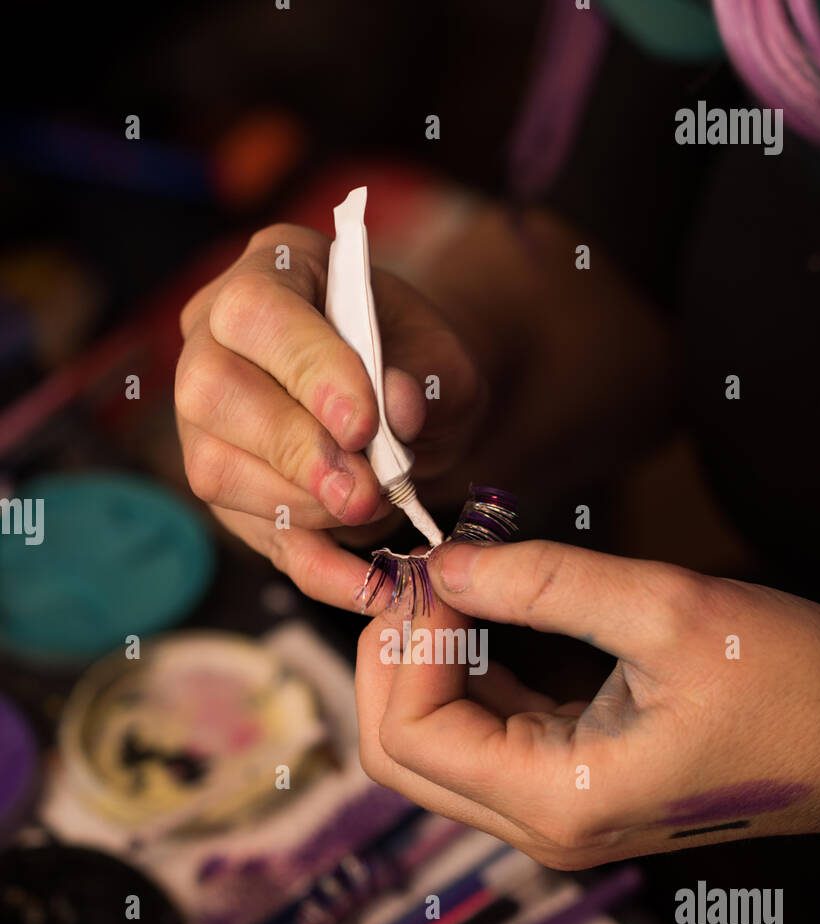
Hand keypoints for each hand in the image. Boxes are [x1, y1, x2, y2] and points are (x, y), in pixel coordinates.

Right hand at [175, 223, 485, 607]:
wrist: (417, 405)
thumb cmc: (418, 364)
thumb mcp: (441, 358)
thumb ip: (422, 376)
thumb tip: (397, 408)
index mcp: (271, 272)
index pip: (257, 313)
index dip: (307, 371)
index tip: (365, 422)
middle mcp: (214, 340)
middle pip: (211, 392)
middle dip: (295, 450)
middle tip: (367, 490)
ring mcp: (208, 421)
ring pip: (217, 469)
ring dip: (304, 505)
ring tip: (376, 506)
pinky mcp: (229, 490)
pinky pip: (255, 536)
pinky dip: (317, 569)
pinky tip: (367, 586)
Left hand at [355, 539, 819, 868]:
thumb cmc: (792, 686)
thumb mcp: (668, 612)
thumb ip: (544, 583)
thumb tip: (446, 562)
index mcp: (557, 800)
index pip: (412, 737)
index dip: (406, 644)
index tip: (441, 567)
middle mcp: (543, 825)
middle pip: (403, 757)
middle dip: (395, 661)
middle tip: (428, 577)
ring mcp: (556, 813)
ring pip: (436, 749)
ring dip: (428, 665)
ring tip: (458, 583)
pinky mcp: (574, 787)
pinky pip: (486, 738)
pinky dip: (470, 677)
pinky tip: (489, 617)